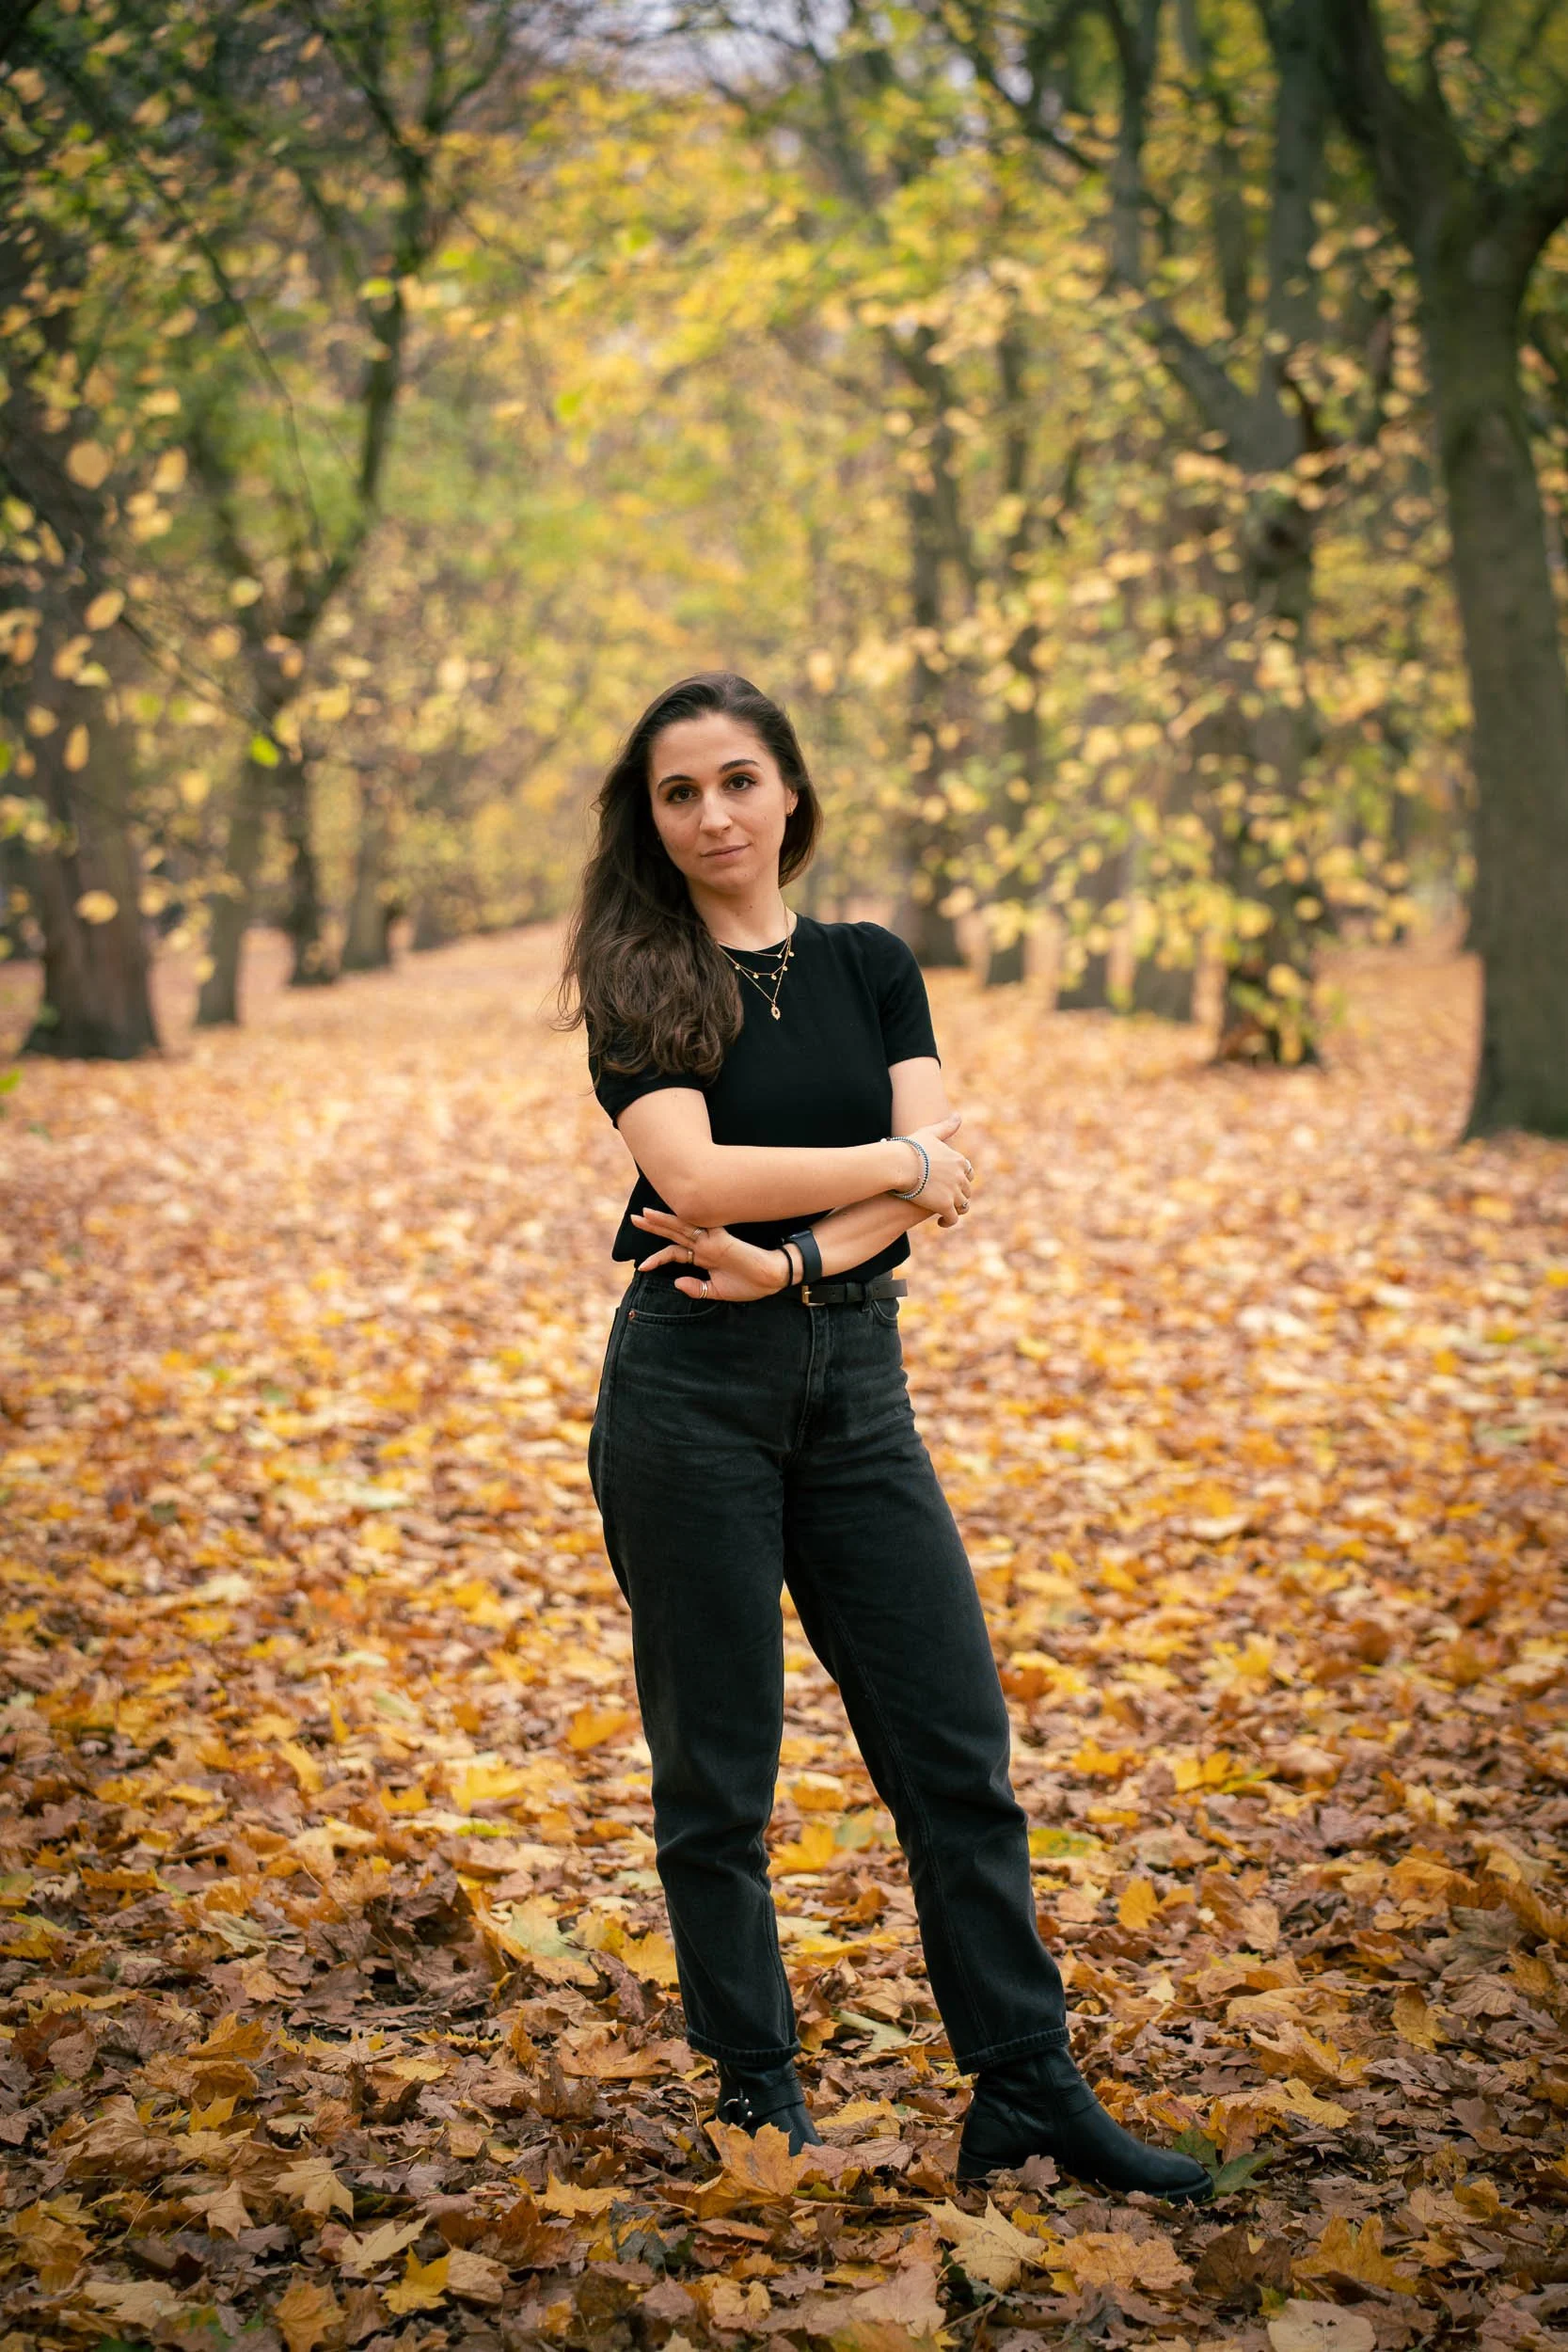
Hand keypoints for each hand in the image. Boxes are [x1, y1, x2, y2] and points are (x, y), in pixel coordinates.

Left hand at [632, 1209, 790, 1302]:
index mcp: (704, 1256)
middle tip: (635, 1218)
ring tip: (644, 1215)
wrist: (771, 1279)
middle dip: (654, 1226)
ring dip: (663, 1221)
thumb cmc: (749, 1285)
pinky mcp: (721, 1240)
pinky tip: (671, 1218)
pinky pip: (700, 1228)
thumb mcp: (717, 1292)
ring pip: (683, 1227)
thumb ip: (697, 1288)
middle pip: (674, 1233)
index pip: (675, 1252)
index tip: (640, 1267)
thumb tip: (676, 1284)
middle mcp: (705, 1246)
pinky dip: (685, 1223)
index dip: (657, 1258)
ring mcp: (712, 1241)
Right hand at [901, 1113, 974, 1227]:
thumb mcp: (930, 1133)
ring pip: (963, 1205)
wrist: (900, 1164)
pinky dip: (948, 1222)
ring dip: (956, 1209)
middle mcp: (960, 1176)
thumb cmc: (911, 1148)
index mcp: (959, 1160)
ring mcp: (954, 1192)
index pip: (968, 1172)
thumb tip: (958, 1116)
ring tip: (945, 1212)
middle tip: (947, 1199)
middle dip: (959, 1195)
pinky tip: (940, 1222)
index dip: (961, 1179)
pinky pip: (952, 1218)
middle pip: (966, 1189)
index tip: (951, 1183)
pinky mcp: (945, 1206)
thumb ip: (946, 1127)